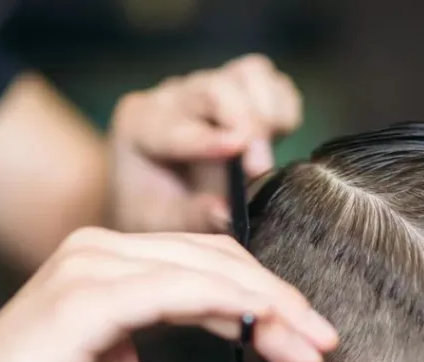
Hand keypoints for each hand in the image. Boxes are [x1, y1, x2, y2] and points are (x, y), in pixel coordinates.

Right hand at [0, 227, 336, 361]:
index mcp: (118, 265)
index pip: (214, 269)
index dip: (269, 301)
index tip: (311, 341)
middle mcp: (106, 249)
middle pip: (220, 262)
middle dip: (281, 303)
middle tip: (324, 343)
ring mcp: (94, 263)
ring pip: (206, 269)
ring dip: (266, 306)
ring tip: (308, 346)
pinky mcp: (86, 292)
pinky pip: (173, 289)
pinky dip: (224, 306)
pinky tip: (261, 332)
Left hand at [109, 54, 301, 233]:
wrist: (155, 189)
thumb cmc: (156, 208)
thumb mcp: (164, 223)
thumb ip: (193, 216)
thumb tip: (227, 213)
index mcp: (142, 126)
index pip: (176, 127)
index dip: (209, 139)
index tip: (237, 152)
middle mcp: (172, 97)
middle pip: (216, 90)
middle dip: (247, 125)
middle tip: (260, 168)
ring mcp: (206, 85)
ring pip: (247, 75)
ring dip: (268, 110)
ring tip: (271, 147)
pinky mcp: (236, 84)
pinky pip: (269, 80)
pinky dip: (282, 105)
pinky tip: (276, 137)